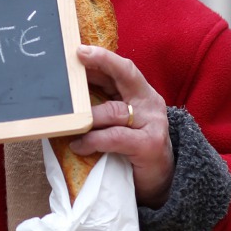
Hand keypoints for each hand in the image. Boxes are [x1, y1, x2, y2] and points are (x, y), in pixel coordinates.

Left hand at [71, 45, 174, 207]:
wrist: (160, 180)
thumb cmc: (133, 147)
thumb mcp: (120, 120)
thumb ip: (104, 102)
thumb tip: (71, 88)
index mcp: (142, 93)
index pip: (123, 69)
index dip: (102, 58)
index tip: (80, 50)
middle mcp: (150, 103)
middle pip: (126, 75)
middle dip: (102, 62)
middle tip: (78, 57)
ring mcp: (152, 124)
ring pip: (113, 110)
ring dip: (88, 116)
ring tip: (69, 124)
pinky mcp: (149, 145)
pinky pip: (114, 137)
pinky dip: (93, 141)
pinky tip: (78, 145)